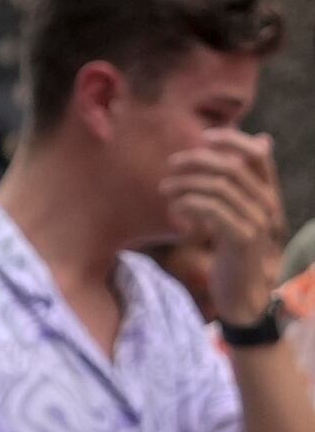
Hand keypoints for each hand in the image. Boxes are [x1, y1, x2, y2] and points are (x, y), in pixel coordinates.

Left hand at [170, 130, 290, 322]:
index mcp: (267, 195)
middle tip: (171, 166)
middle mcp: (267, 205)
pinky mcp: (241, 239)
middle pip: (232, 168)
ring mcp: (257, 222)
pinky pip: (212, 210)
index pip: (258, 157)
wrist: (243, 294)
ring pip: (219, 187)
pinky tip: (175, 211)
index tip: (204, 137)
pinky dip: (189, 204)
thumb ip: (237, 185)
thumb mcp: (235, 215)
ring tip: (165, 190)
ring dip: (186, 184)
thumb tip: (256, 142)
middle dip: (197, 161)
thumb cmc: (233, 252)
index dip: (233, 140)